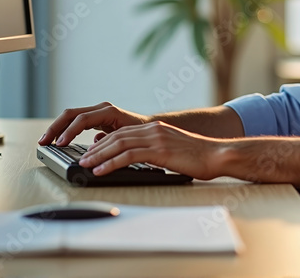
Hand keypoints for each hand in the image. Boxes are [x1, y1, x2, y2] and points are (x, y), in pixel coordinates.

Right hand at [38, 102, 150, 146]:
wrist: (149, 127)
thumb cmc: (140, 133)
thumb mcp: (126, 137)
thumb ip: (110, 141)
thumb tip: (94, 146)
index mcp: (108, 111)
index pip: (82, 119)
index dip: (69, 132)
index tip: (59, 144)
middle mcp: (100, 108)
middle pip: (71, 114)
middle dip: (55, 128)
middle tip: (43, 142)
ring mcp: (97, 111)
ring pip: (70, 116)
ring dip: (56, 128)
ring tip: (45, 141)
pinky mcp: (95, 117)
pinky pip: (75, 121)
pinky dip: (64, 130)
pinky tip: (57, 140)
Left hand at [77, 120, 225, 180]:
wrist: (217, 155)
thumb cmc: (199, 157)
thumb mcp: (173, 151)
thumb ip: (156, 152)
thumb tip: (141, 161)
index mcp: (156, 129)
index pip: (123, 134)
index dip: (104, 143)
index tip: (92, 153)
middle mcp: (153, 130)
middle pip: (117, 137)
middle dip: (96, 149)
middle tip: (82, 160)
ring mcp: (156, 138)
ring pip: (119, 145)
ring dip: (99, 156)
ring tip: (86, 165)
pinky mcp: (159, 150)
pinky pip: (128, 156)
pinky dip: (111, 163)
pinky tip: (101, 171)